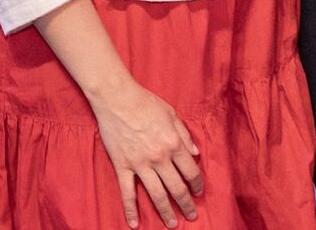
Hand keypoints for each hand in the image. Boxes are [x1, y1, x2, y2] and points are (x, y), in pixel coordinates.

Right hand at [90, 80, 203, 227]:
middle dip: (186, 204)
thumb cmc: (145, 102)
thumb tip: (197, 154)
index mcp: (174, 143)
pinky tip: (135, 224)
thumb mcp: (172, 114)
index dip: (197, 185)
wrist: (117, 98)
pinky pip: (127, 193)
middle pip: (176, 188)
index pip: (190, 171)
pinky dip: (131, 210)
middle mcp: (159, 157)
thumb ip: (185, 135)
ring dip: (166, 212)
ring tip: (172, 224)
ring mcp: (140, 164)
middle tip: (191, 216)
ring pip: (156, 195)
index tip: (198, 193)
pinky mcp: (123, 166)